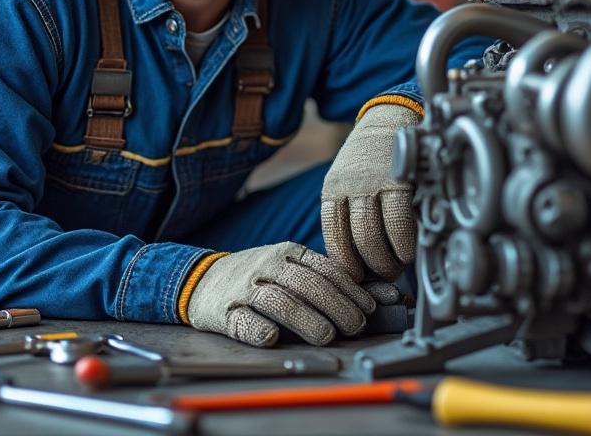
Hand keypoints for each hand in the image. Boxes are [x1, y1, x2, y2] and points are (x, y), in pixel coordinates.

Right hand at [185, 242, 375, 346]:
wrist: (202, 280)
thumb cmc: (259, 278)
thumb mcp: (291, 269)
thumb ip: (330, 282)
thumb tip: (388, 297)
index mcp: (288, 252)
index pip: (326, 268)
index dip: (351, 289)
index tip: (369, 308)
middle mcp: (267, 266)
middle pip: (306, 284)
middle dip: (336, 305)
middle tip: (356, 326)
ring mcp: (244, 288)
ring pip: (279, 301)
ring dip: (305, 319)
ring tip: (327, 336)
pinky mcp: (224, 312)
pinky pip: (242, 321)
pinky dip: (257, 329)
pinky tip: (271, 337)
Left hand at [320, 103, 419, 281]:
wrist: (394, 114)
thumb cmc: (374, 156)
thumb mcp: (350, 178)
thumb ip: (352, 212)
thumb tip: (363, 261)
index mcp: (332, 189)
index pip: (333, 237)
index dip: (346, 266)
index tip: (359, 279)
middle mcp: (348, 186)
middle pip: (355, 241)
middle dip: (372, 268)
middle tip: (385, 276)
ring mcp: (373, 183)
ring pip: (375, 236)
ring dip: (389, 261)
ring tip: (399, 266)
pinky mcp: (399, 179)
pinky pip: (401, 223)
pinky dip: (406, 245)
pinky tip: (411, 251)